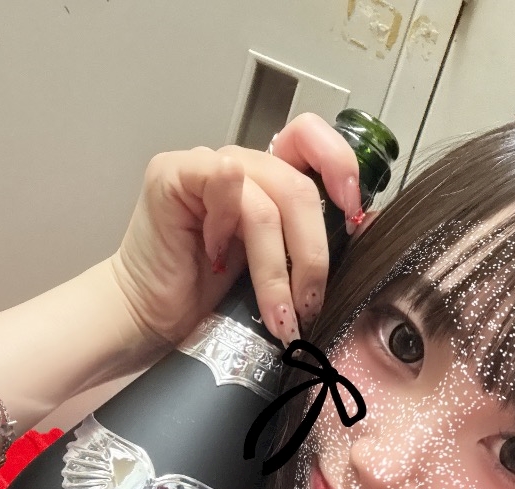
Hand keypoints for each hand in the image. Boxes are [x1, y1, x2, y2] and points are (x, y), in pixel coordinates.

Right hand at [111, 113, 362, 349]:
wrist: (149, 320)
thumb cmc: (206, 301)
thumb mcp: (277, 273)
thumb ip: (308, 244)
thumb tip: (365, 228)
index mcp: (268, 182)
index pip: (314, 143)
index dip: (342, 168)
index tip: (354, 220)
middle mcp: (240, 168)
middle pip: (300, 185)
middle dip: (313, 255)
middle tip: (309, 304)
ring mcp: (205, 166)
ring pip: (270, 199)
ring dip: (279, 269)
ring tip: (277, 314)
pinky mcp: (173, 174)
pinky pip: (223, 181)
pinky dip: (231, 230)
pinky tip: (219, 263)